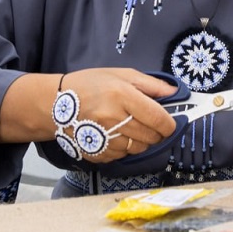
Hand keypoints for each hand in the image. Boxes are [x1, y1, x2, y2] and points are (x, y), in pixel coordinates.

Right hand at [54, 68, 178, 162]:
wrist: (56, 104)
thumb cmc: (90, 85)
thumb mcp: (122, 75)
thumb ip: (152, 84)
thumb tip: (176, 93)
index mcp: (122, 95)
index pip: (158, 118)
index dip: (170, 124)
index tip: (171, 123)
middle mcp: (113, 118)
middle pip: (150, 136)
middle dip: (157, 132)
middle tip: (150, 123)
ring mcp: (104, 138)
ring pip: (138, 149)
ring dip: (141, 141)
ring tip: (131, 127)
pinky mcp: (96, 153)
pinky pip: (122, 156)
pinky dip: (125, 149)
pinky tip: (116, 135)